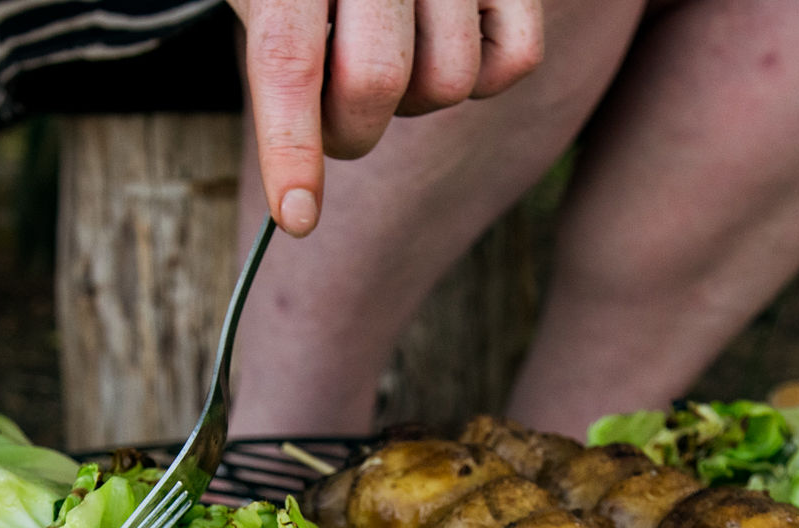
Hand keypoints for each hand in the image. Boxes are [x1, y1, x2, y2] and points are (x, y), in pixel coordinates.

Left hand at [228, 0, 544, 236]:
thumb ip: (282, 57)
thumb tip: (297, 182)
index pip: (289, 58)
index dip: (291, 146)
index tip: (296, 215)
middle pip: (375, 82)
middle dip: (352, 129)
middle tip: (338, 114)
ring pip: (450, 81)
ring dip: (418, 97)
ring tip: (395, 51)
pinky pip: (515, 60)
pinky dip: (486, 76)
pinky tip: (449, 41)